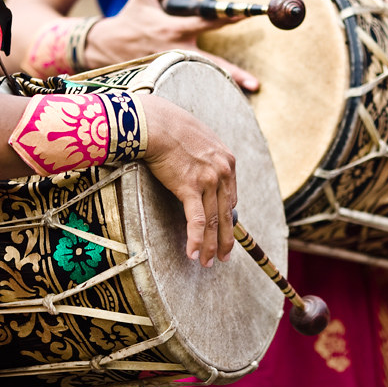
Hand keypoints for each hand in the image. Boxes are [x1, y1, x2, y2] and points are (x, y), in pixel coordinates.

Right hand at [86, 0, 259, 91]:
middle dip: (234, 73)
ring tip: (249, 94)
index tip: (245, 14)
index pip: (206, 22)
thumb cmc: (131, 16)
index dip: (227, 17)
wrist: (106, 46)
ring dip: (226, 87)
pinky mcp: (168, 78)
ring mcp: (173, 68)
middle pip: (211, 64)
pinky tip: (226, 98)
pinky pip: (193, 83)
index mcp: (173, 29)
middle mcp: (176, 52)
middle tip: (256, 84)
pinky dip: (208, 89)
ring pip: (204, 79)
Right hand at [138, 94, 236, 266]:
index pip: (232, 197)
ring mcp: (208, 181)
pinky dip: (197, 240)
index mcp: (227, 161)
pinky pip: (197, 221)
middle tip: (225, 257)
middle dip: (226, 239)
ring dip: (211, 246)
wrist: (155, 122)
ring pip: (214, 222)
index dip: (228, 217)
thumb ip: (205, 156)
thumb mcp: (199, 138)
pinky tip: (194, 255)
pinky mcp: (190, 188)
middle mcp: (223, 172)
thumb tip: (198, 165)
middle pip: (227, 214)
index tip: (226, 230)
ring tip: (208, 263)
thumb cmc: (170, 126)